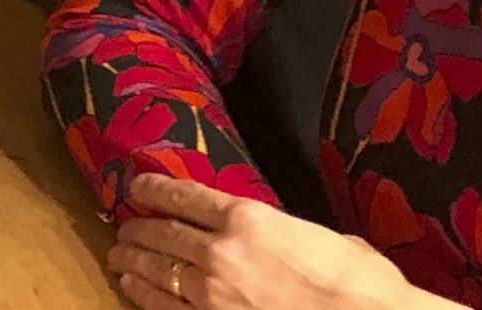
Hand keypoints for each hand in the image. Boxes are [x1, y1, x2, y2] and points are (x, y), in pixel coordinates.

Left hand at [110, 173, 425, 309]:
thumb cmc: (362, 287)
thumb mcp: (334, 242)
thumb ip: (301, 236)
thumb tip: (304, 241)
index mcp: (249, 218)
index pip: (186, 196)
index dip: (155, 188)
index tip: (137, 185)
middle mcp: (220, 251)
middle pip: (162, 234)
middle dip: (138, 229)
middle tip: (124, 229)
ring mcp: (211, 294)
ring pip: (156, 272)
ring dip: (133, 263)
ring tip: (120, 259)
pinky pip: (166, 309)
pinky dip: (145, 298)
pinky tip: (133, 292)